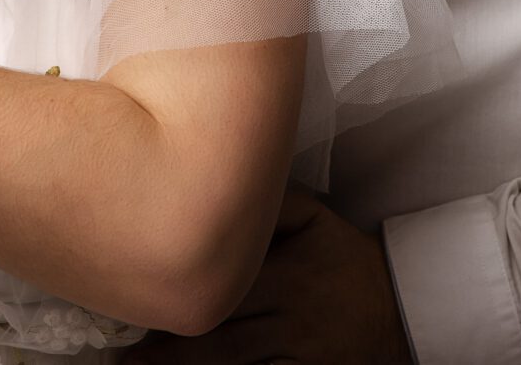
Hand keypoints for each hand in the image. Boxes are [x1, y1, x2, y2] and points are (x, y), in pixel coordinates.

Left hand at [125, 186, 410, 364]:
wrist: (401, 309)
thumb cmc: (342, 261)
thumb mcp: (315, 220)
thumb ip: (271, 201)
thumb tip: (218, 175)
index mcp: (287, 269)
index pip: (225, 281)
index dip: (180, 290)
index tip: (134, 294)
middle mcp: (290, 312)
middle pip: (220, 330)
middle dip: (168, 342)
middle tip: (118, 351)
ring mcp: (297, 352)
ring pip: (232, 364)